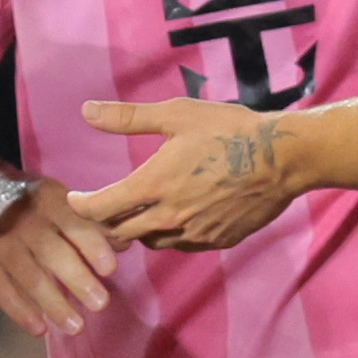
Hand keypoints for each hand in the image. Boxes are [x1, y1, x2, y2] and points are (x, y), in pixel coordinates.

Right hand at [0, 178, 118, 336]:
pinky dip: (19, 311)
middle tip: (101, 304)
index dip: (92, 245)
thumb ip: (90, 222)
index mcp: (48, 199)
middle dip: (77, 279)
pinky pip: (0, 289)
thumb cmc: (31, 202)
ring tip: (76, 327)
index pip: (73, 223)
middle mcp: (22, 219)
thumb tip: (124, 243)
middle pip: (52, 253)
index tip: (110, 269)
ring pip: (29, 276)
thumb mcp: (59, 200)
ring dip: (54, 304)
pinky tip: (39, 329)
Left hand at [72, 98, 297, 250]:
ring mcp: (195, 233)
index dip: (81, 205)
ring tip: (138, 213)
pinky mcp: (217, 241)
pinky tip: (175, 218)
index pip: (101, 208)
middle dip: (106, 222)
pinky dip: (169, 235)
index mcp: (154, 185)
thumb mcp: (177, 114)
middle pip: (120, 233)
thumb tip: (86, 111)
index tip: (75, 198)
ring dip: (137, 230)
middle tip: (104, 208)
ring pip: (151, 242)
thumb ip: (128, 117)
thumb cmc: (229, 130)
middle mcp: (170, 217)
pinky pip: (182, 245)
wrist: (283, 159)